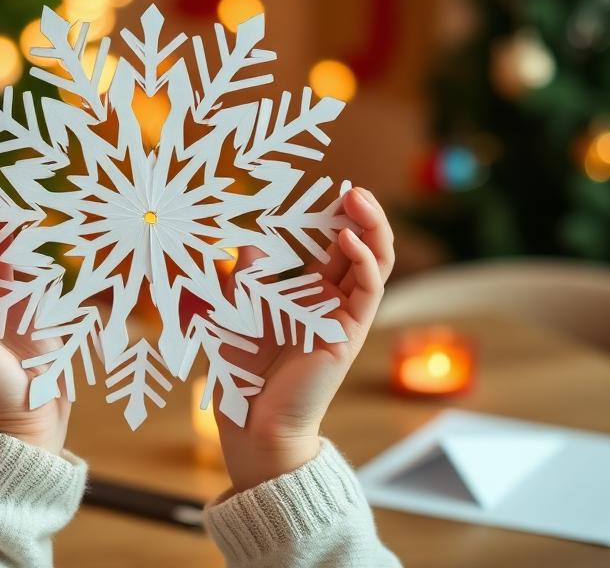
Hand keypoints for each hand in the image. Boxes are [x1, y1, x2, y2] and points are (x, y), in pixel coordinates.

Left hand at [216, 187, 394, 491]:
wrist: (252, 420)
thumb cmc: (242, 371)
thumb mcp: (234, 311)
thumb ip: (245, 279)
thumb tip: (248, 244)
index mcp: (310, 294)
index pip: (334, 247)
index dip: (337, 217)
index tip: (332, 189)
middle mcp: (333, 302)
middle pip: (363, 248)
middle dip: (361, 214)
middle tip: (351, 188)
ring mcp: (345, 317)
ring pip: (375, 263)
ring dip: (371, 228)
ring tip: (356, 199)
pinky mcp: (348, 333)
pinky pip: (368, 292)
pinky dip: (364, 261)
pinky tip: (349, 238)